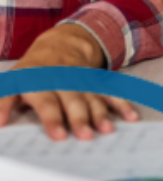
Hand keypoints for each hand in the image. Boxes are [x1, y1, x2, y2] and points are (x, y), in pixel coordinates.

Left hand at [0, 25, 137, 140]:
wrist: (61, 44)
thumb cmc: (30, 72)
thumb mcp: (11, 82)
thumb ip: (3, 102)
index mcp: (40, 81)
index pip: (46, 101)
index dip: (52, 118)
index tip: (59, 136)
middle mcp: (63, 80)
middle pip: (72, 100)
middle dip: (80, 118)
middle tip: (86, 136)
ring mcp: (83, 80)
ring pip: (93, 97)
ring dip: (101, 113)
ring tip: (107, 130)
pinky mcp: (97, 82)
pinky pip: (111, 93)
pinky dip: (122, 105)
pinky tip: (131, 117)